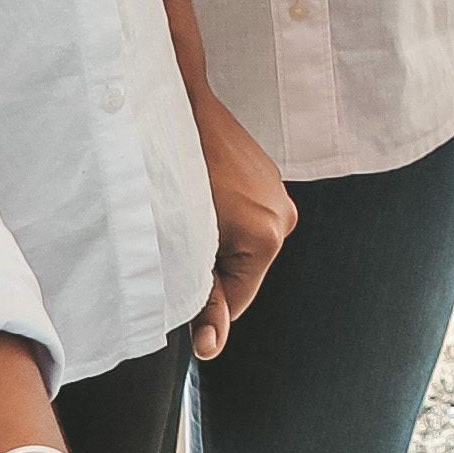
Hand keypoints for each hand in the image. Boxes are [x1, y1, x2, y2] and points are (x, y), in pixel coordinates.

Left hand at [190, 89, 293, 358]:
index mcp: (267, 235)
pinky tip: (199, 198)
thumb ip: (201, 297)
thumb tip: (210, 348)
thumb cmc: (170, 173)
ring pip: (243, 246)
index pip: (236, 301)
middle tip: (177, 240)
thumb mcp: (181, 242)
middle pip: (242, 273)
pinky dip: (223, 221)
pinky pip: (246, 220)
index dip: (203, 302)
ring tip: (186, 216)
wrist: (177, 105)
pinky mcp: (270, 181)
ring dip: (215, 243)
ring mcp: (279, 196)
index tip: (176, 281)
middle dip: (210, 269)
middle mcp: (283, 216)